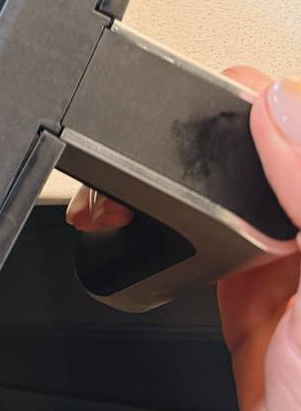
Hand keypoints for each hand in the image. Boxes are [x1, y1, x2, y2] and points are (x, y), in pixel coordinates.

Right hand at [68, 68, 300, 410]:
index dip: (265, 101)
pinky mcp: (258, 317)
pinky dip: (163, 234)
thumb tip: (276, 107)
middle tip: (147, 131)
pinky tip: (139, 231)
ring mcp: (296, 279)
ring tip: (126, 181)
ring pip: (226, 196)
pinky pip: (206, 253)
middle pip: (263, 155)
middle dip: (201, 134)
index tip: (209, 92)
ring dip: (172, 181)